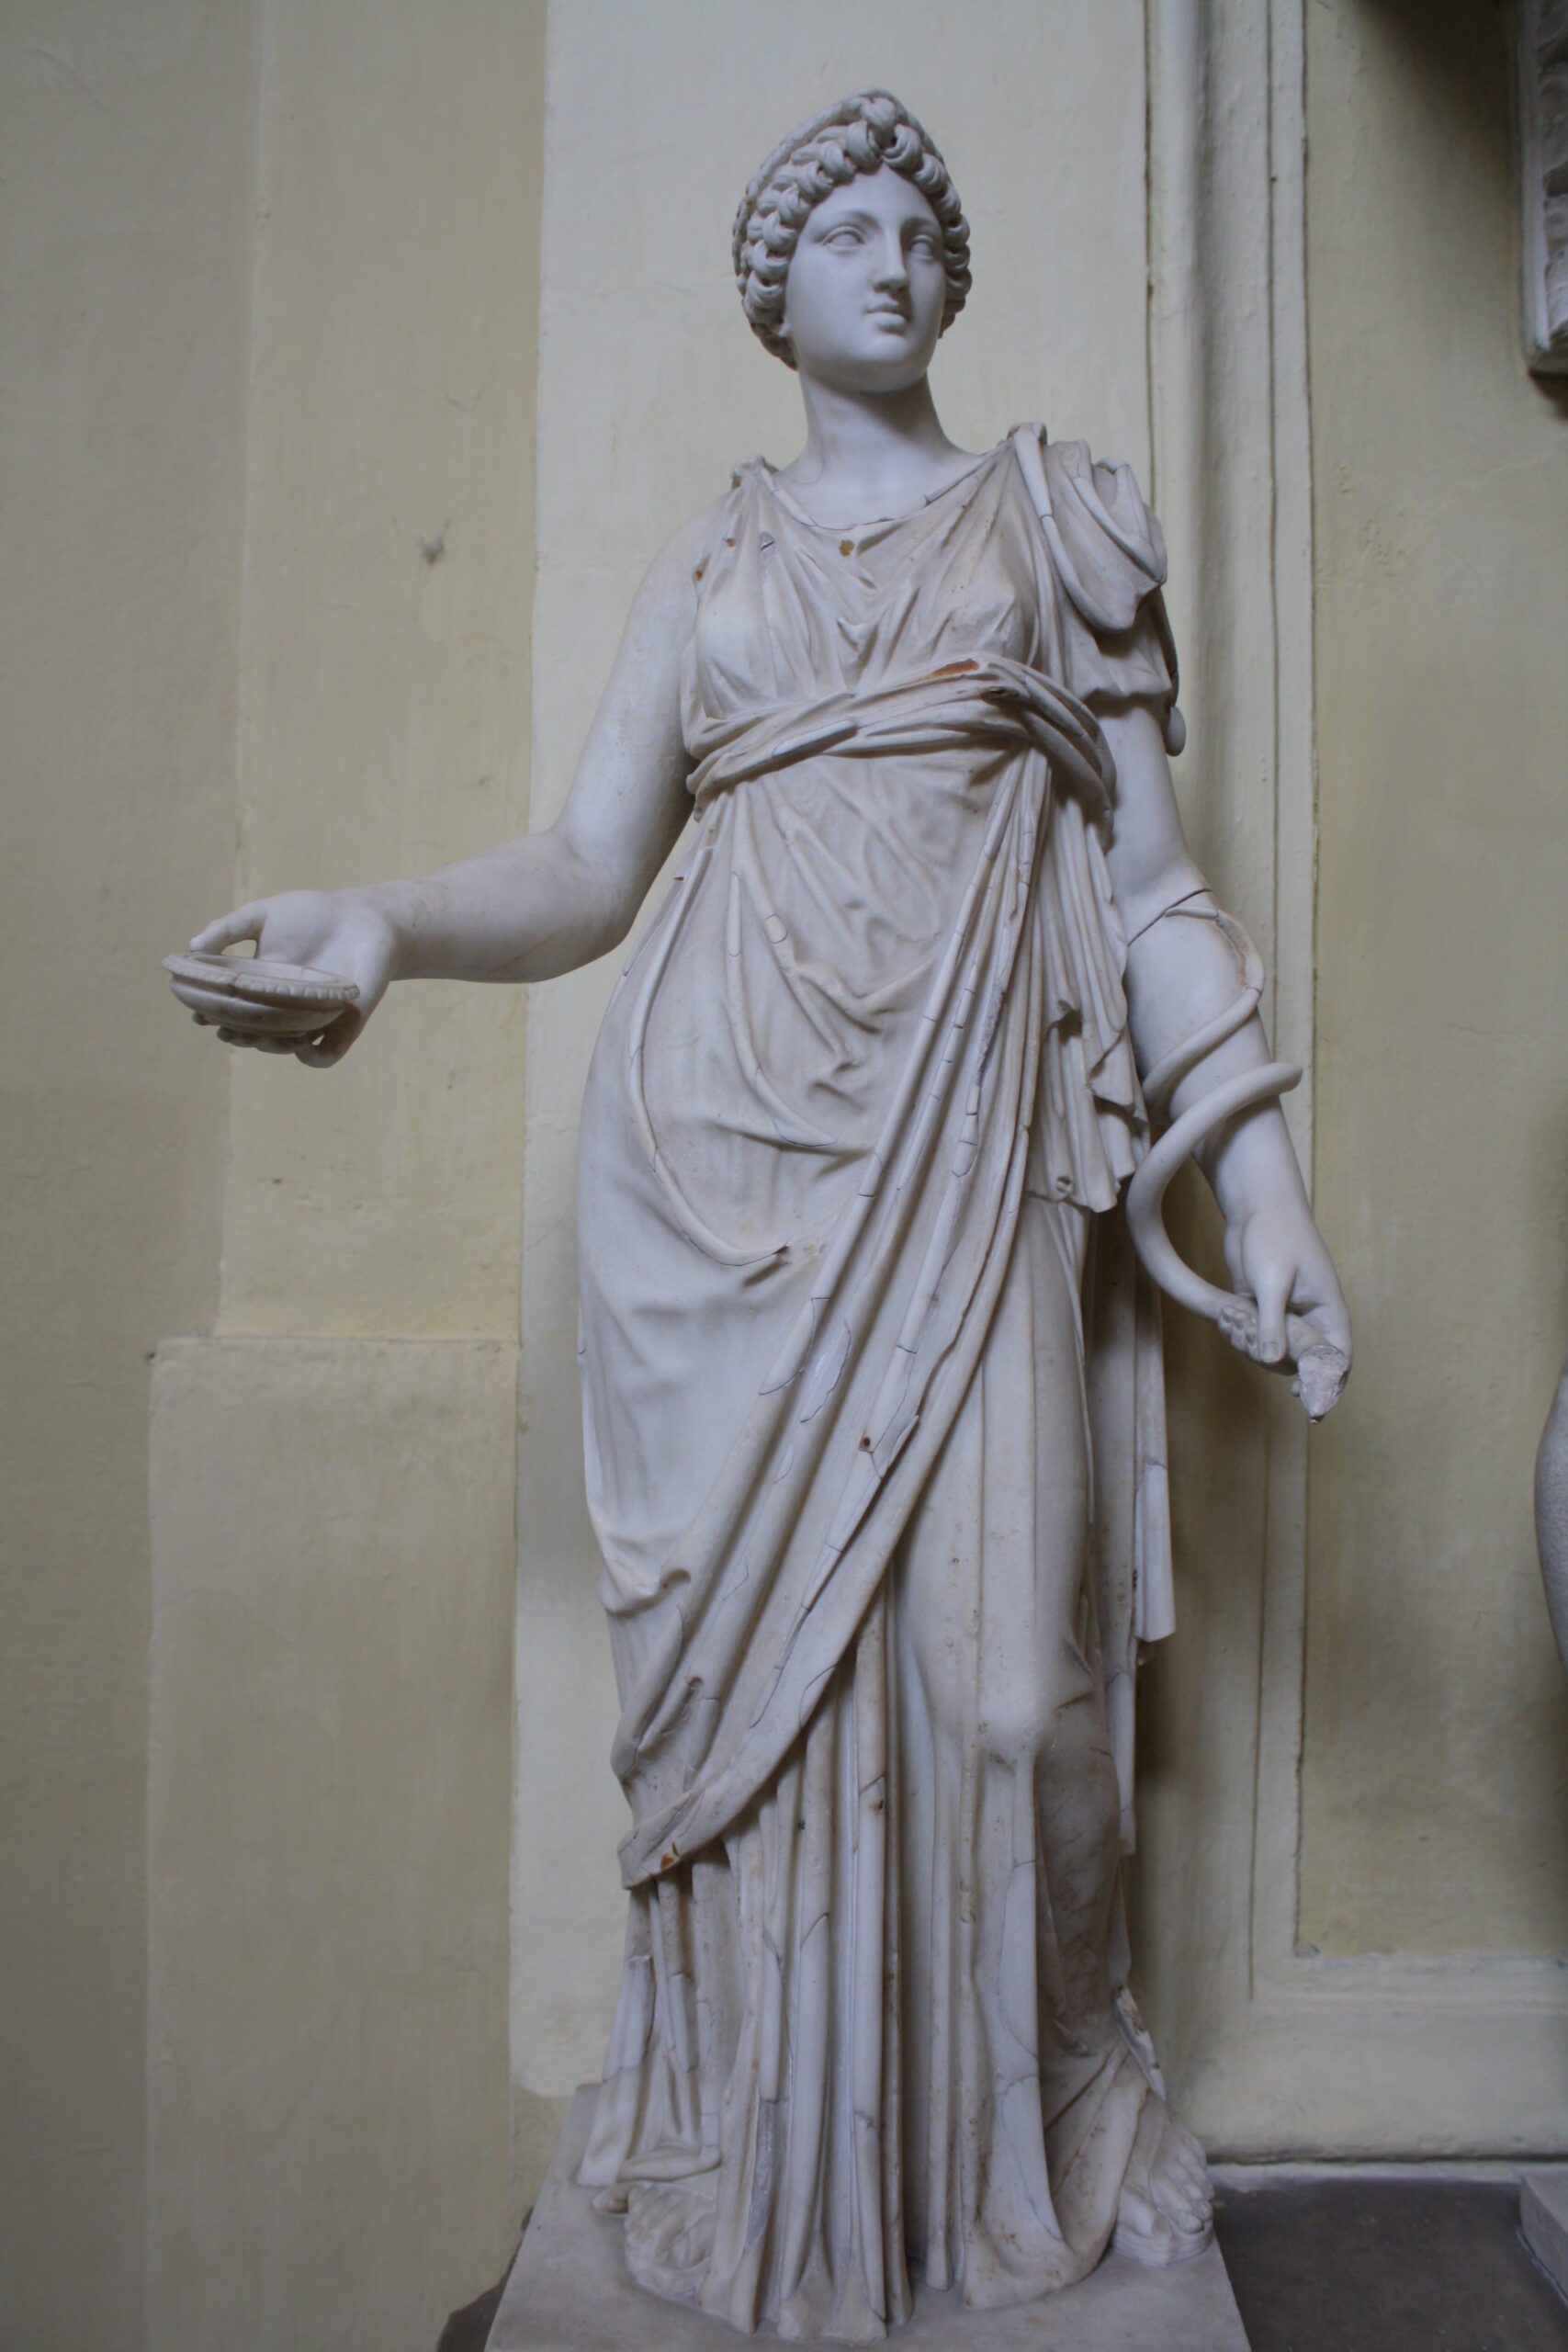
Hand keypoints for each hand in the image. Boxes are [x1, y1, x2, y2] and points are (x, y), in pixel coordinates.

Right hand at [189, 888, 399, 1066]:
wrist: (367, 918)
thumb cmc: (314, 915)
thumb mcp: (263, 915)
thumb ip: (228, 929)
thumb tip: (191, 948)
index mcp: (262, 986)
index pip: (232, 1009)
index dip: (213, 1016)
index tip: (198, 1015)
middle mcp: (284, 1007)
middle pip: (254, 1032)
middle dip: (237, 1035)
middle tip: (226, 1029)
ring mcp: (313, 1018)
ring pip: (284, 1047)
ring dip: (267, 1047)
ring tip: (255, 1036)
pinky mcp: (343, 1025)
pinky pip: (325, 1055)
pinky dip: (312, 1057)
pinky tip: (299, 1047)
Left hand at [1219, 1197, 1351, 1371]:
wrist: (1256, 1208)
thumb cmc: (1275, 1237)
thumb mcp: (1273, 1282)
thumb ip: (1274, 1323)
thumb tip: (1273, 1361)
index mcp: (1329, 1312)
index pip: (1337, 1359)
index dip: (1327, 1385)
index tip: (1309, 1406)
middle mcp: (1310, 1318)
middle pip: (1297, 1364)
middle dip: (1270, 1358)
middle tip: (1250, 1331)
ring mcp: (1285, 1315)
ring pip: (1270, 1354)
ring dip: (1249, 1345)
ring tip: (1236, 1316)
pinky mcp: (1262, 1310)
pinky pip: (1252, 1339)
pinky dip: (1238, 1334)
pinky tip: (1228, 1314)